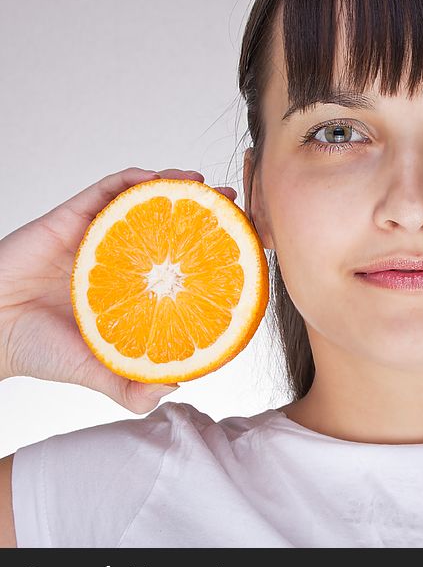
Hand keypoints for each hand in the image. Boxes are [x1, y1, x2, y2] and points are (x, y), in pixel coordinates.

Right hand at [0, 167, 237, 413]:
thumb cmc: (37, 349)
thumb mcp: (97, 371)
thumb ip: (132, 385)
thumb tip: (177, 387)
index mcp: (131, 290)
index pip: (179, 267)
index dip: (210, 256)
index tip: (241, 251)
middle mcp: (120, 260)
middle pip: (171, 228)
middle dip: (206, 216)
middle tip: (236, 209)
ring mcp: (98, 235)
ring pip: (146, 202)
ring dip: (179, 188)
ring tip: (209, 186)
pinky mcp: (73, 217)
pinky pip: (108, 190)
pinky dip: (137, 180)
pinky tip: (162, 179)